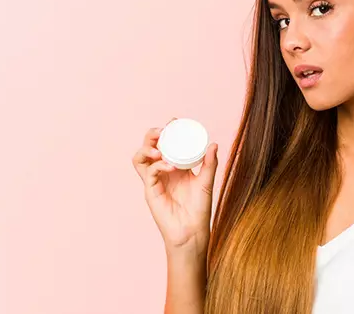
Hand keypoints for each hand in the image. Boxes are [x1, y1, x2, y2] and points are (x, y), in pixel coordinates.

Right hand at [131, 120, 218, 251]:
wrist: (193, 232)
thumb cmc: (199, 209)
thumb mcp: (206, 182)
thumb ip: (209, 164)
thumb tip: (213, 144)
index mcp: (175, 166)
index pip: (165, 143)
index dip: (167, 131)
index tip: (175, 122)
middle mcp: (162, 171)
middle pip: (148, 146)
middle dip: (152, 135)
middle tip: (163, 130)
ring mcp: (155, 181)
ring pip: (140, 158)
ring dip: (147, 148)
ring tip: (159, 148)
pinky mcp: (150, 192)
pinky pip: (148, 173)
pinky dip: (158, 165)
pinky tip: (170, 166)